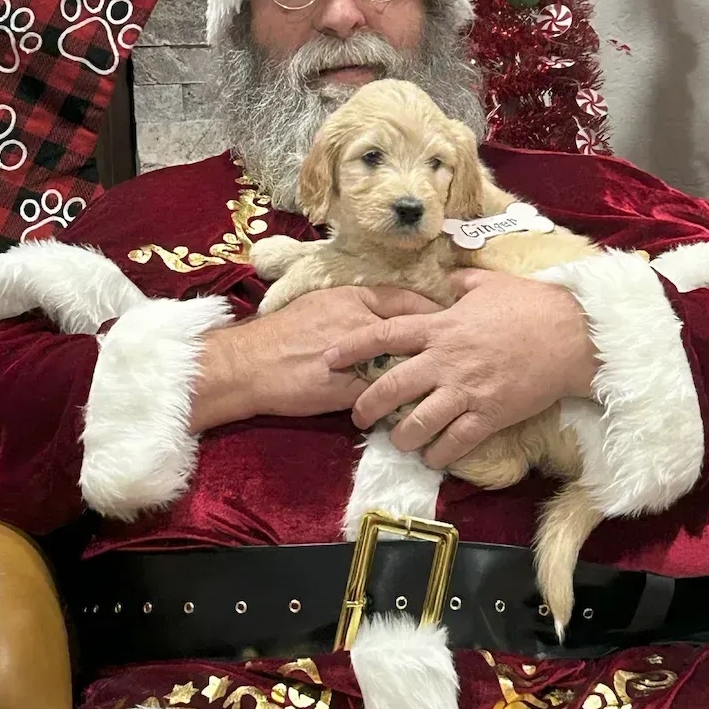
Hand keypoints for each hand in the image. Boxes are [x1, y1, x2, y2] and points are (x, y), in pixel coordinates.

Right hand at [190, 286, 440, 432]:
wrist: (248, 365)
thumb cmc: (281, 335)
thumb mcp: (321, 308)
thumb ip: (354, 311)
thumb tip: (382, 318)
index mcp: (353, 299)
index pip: (407, 301)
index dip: (433, 312)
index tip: (452, 320)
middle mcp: (362, 323)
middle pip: (417, 334)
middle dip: (441, 345)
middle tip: (460, 353)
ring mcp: (359, 358)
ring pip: (406, 367)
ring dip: (427, 377)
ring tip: (448, 385)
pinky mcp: (352, 390)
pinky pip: (389, 397)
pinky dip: (405, 402)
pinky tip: (421, 409)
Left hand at [324, 270, 597, 468]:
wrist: (572, 336)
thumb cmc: (532, 305)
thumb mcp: (490, 284)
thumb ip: (463, 285)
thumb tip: (451, 281)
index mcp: (441, 327)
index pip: (384, 335)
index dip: (351, 347)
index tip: (328, 357)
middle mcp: (446, 360)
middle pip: (391, 386)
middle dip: (367, 406)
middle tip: (358, 416)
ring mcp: (466, 390)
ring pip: (417, 422)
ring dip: (402, 437)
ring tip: (399, 442)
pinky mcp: (489, 415)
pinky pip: (454, 442)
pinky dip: (440, 453)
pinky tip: (434, 457)